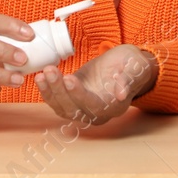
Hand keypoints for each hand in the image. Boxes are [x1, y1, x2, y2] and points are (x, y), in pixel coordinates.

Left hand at [33, 43, 157, 125]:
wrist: (125, 64)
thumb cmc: (133, 65)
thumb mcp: (136, 67)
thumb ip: (129, 80)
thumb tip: (121, 95)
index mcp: (114, 107)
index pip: (94, 106)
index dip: (80, 95)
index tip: (69, 79)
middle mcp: (97, 113)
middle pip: (74, 109)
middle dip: (59, 91)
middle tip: (50, 71)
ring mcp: (83, 108)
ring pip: (62, 107)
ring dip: (50, 91)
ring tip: (43, 73)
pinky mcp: (73, 99)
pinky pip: (57, 101)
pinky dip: (47, 91)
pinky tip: (41, 77)